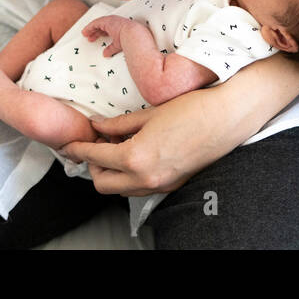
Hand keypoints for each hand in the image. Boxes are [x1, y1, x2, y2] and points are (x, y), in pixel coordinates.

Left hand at [58, 52, 298, 196]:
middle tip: (94, 145)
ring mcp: (159, 185)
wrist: (228, 119)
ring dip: (110, 173)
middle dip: (92, 166)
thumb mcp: (149, 113)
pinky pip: (139, 187)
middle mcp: (145, 178)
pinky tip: (136, 154)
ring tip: (115, 148)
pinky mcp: (172, 185)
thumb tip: (97, 126)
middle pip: (102, 184)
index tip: (70, 143)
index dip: (78, 150)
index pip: (94, 158)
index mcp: (135, 157)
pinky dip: (129, 176)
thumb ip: (119, 124)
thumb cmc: (193, 109)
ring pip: (120, 190)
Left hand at [83, 13, 129, 55]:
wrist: (132, 34)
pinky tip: (85, 31)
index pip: (106, 29)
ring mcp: (110, 20)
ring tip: (85, 34)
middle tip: (90, 38)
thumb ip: (110, 48)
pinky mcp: (106, 21)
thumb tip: (106, 54)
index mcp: (118, 26)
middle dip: (94, 32)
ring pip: (97, 24)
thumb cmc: (129, 38)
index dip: (100, 34)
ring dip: (90, 29)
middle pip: (101, 26)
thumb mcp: (117, 45)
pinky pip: (94, 23)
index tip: (95, 38)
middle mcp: (114, 22)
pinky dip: (89, 27)